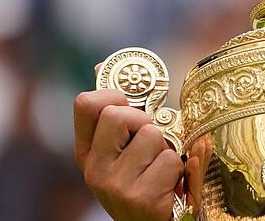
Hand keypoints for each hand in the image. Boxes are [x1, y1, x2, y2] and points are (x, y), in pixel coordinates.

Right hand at [74, 89, 183, 220]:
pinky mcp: (140, 198)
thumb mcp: (122, 149)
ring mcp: (115, 185)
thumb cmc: (143, 179)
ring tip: (161, 167)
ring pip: (152, 135)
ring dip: (166, 148)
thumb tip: (101, 66)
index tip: (129, 104)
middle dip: (145, 121)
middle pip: (119, 114)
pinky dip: (178, 169)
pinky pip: (170, 160)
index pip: (86, 103)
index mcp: (87, 152)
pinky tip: (170, 185)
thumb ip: (117, 112)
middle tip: (151, 142)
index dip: (113, 94)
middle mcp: (94, 169)